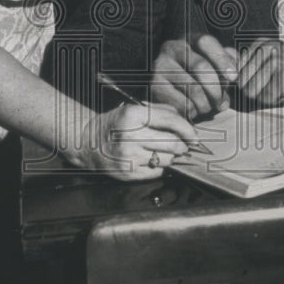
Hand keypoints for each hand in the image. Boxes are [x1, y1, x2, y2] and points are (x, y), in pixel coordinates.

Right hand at [77, 102, 198, 180]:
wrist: (88, 143)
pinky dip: (161, 166)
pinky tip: (154, 159)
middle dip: (183, 145)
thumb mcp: (135, 109)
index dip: (187, 129)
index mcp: (132, 115)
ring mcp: (128, 157)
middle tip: (184, 145)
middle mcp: (129, 136)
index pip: (169, 121)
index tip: (194, 135)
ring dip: (172, 156)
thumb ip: (162, 112)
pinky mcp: (128, 174)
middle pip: (172, 143)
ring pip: (167, 159)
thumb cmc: (116, 124)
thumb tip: (187, 126)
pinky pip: (157, 172)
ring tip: (165, 151)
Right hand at [151, 35, 237, 119]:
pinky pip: (182, 103)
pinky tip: (193, 111)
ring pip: (193, 89)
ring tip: (207, 108)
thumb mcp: (211, 62)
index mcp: (188, 39)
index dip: (222, 59)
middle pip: (201, 66)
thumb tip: (235, 75)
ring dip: (206, 104)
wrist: (162, 88)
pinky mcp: (154, 87)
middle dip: (217, 89)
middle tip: (222, 103)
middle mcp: (172, 48)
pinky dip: (193, 112)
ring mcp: (160, 67)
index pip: (206, 42)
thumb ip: (227, 62)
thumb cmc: (194, 75)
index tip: (234, 78)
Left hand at [236, 39, 283, 106]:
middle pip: (242, 84)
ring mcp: (274, 63)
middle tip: (272, 89)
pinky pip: (267, 99)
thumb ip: (251, 61)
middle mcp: (264, 50)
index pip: (236, 71)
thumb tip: (226, 68)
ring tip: (280, 89)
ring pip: (252, 93)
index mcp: (260, 44)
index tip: (260, 83)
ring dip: (265, 97)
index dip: (245, 83)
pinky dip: (276, 101)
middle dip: (254, 92)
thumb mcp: (274, 55)